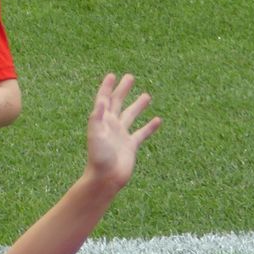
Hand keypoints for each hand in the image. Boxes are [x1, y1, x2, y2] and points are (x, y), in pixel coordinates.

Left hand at [85, 73, 160, 187]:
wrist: (105, 178)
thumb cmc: (98, 157)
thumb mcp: (96, 134)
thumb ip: (97, 117)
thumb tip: (101, 100)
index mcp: (102, 120)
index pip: (104, 99)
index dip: (107, 87)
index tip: (112, 75)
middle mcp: (111, 125)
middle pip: (118, 103)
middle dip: (123, 90)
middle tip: (130, 77)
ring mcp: (121, 135)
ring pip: (131, 116)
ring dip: (138, 105)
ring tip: (147, 95)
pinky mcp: (131, 146)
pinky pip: (142, 133)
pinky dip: (150, 127)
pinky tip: (158, 119)